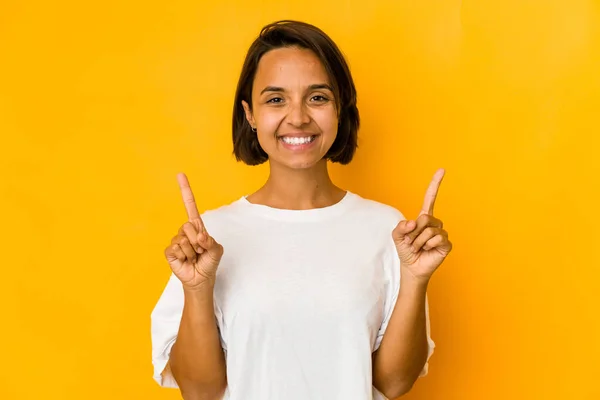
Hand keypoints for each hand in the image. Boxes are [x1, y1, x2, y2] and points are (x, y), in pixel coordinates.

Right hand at [164, 173, 223, 289]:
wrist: (201, 279)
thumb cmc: (209, 263)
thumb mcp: (217, 251)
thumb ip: (211, 242)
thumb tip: (199, 237)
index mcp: (197, 227)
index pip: (190, 206)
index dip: (185, 190)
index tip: (180, 175)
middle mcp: (185, 231)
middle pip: (188, 226)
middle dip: (198, 241)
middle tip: (200, 251)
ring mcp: (176, 241)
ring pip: (183, 240)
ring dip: (192, 251)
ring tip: (194, 257)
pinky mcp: (170, 252)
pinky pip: (176, 248)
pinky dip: (184, 256)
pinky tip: (186, 261)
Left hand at [392, 168, 452, 281]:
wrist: (411, 267)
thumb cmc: (405, 250)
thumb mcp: (396, 236)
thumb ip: (400, 227)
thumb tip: (414, 222)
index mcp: (423, 218)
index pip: (430, 198)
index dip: (435, 184)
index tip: (442, 170)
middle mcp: (434, 223)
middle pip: (425, 218)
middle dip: (414, 232)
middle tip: (411, 242)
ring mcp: (441, 233)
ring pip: (429, 231)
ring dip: (418, 242)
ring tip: (418, 248)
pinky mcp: (446, 244)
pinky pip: (436, 239)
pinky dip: (427, 246)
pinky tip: (427, 251)